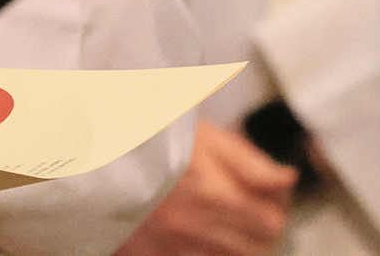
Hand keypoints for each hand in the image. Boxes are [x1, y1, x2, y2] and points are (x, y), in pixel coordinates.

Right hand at [115, 121, 295, 255]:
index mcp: (209, 193)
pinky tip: (198, 237)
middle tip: (244, 210)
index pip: (270, 222)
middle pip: (255, 249)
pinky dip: (205, 252)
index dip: (272, 208)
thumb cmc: (148, 137)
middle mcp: (193, 227)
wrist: (90, 153)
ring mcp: (172, 247)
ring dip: (235, 245)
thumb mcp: (200, 135)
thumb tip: (289, 180)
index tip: (262, 196)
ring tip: (220, 222)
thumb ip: (248, 161)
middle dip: (258, 231)